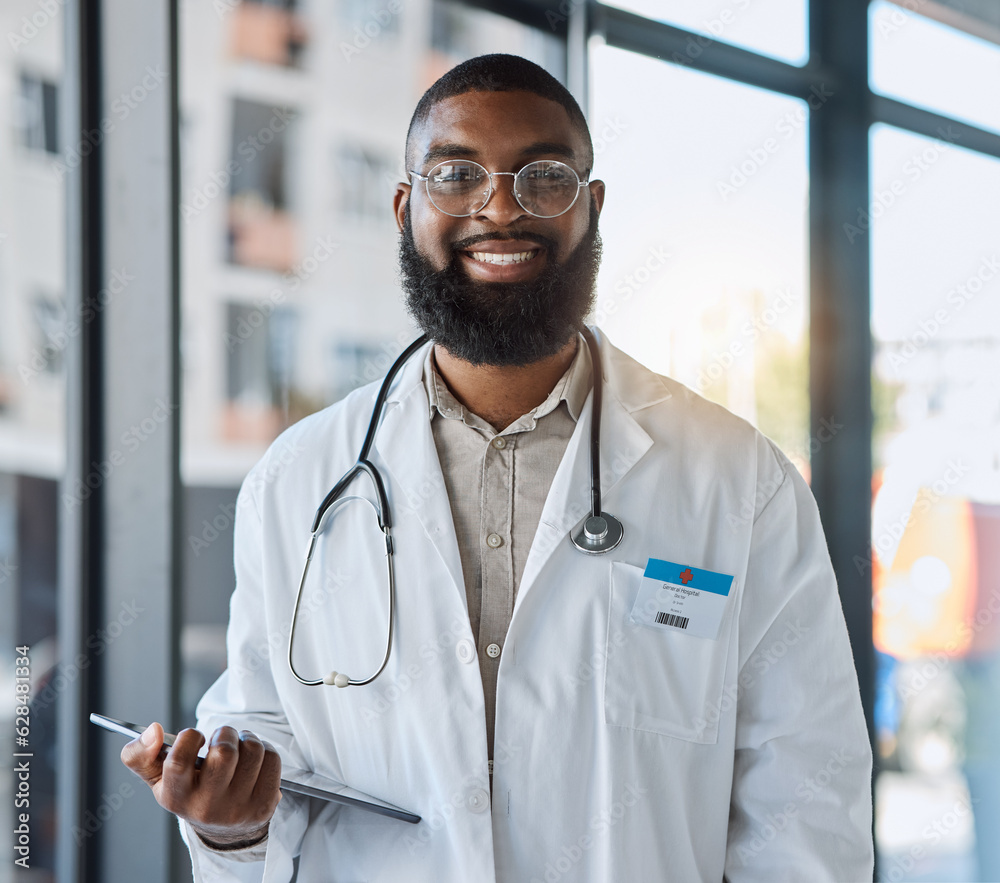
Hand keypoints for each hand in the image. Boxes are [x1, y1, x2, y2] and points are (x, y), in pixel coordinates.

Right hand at [121, 723, 281, 847]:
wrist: (221, 826)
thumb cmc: (189, 792)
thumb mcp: (158, 778)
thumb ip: (140, 755)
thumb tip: (154, 730)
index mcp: (176, 797)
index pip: (179, 760)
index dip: (190, 737)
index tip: (196, 737)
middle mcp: (206, 807)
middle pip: (224, 752)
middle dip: (226, 733)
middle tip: (222, 739)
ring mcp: (237, 808)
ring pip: (253, 750)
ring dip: (248, 739)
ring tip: (239, 748)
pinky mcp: (264, 805)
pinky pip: (272, 759)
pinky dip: (265, 750)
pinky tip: (254, 761)